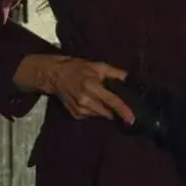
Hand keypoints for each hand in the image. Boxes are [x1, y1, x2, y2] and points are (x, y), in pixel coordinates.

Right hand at [15, 55, 134, 122]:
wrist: (54, 75)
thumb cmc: (76, 68)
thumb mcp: (97, 65)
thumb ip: (115, 72)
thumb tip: (129, 79)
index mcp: (92, 86)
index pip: (111, 101)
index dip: (123, 111)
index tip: (131, 119)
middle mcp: (85, 100)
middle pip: (107, 112)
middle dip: (114, 109)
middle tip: (114, 100)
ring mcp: (80, 109)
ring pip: (100, 115)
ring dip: (104, 108)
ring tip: (97, 96)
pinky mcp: (76, 115)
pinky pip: (92, 115)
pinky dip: (95, 109)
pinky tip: (89, 100)